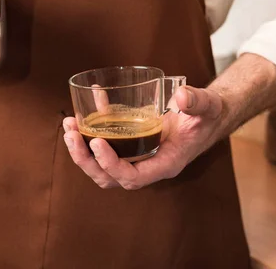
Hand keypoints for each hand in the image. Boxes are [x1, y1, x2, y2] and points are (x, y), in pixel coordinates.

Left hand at [62, 86, 226, 189]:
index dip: (110, 164)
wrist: (206, 117)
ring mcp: (138, 157)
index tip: (96, 142)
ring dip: (81, 149)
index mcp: (165, 164)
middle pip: (109, 177)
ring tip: (69, 124)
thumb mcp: (207, 107)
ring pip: (102, 166)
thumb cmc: (207, 116)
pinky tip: (89, 106)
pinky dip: (93, 129)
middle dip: (85, 159)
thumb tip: (180, 97)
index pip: (132, 177)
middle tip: (71, 134)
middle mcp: (148, 166)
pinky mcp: (132, 145)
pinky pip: (107, 145)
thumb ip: (197, 102)